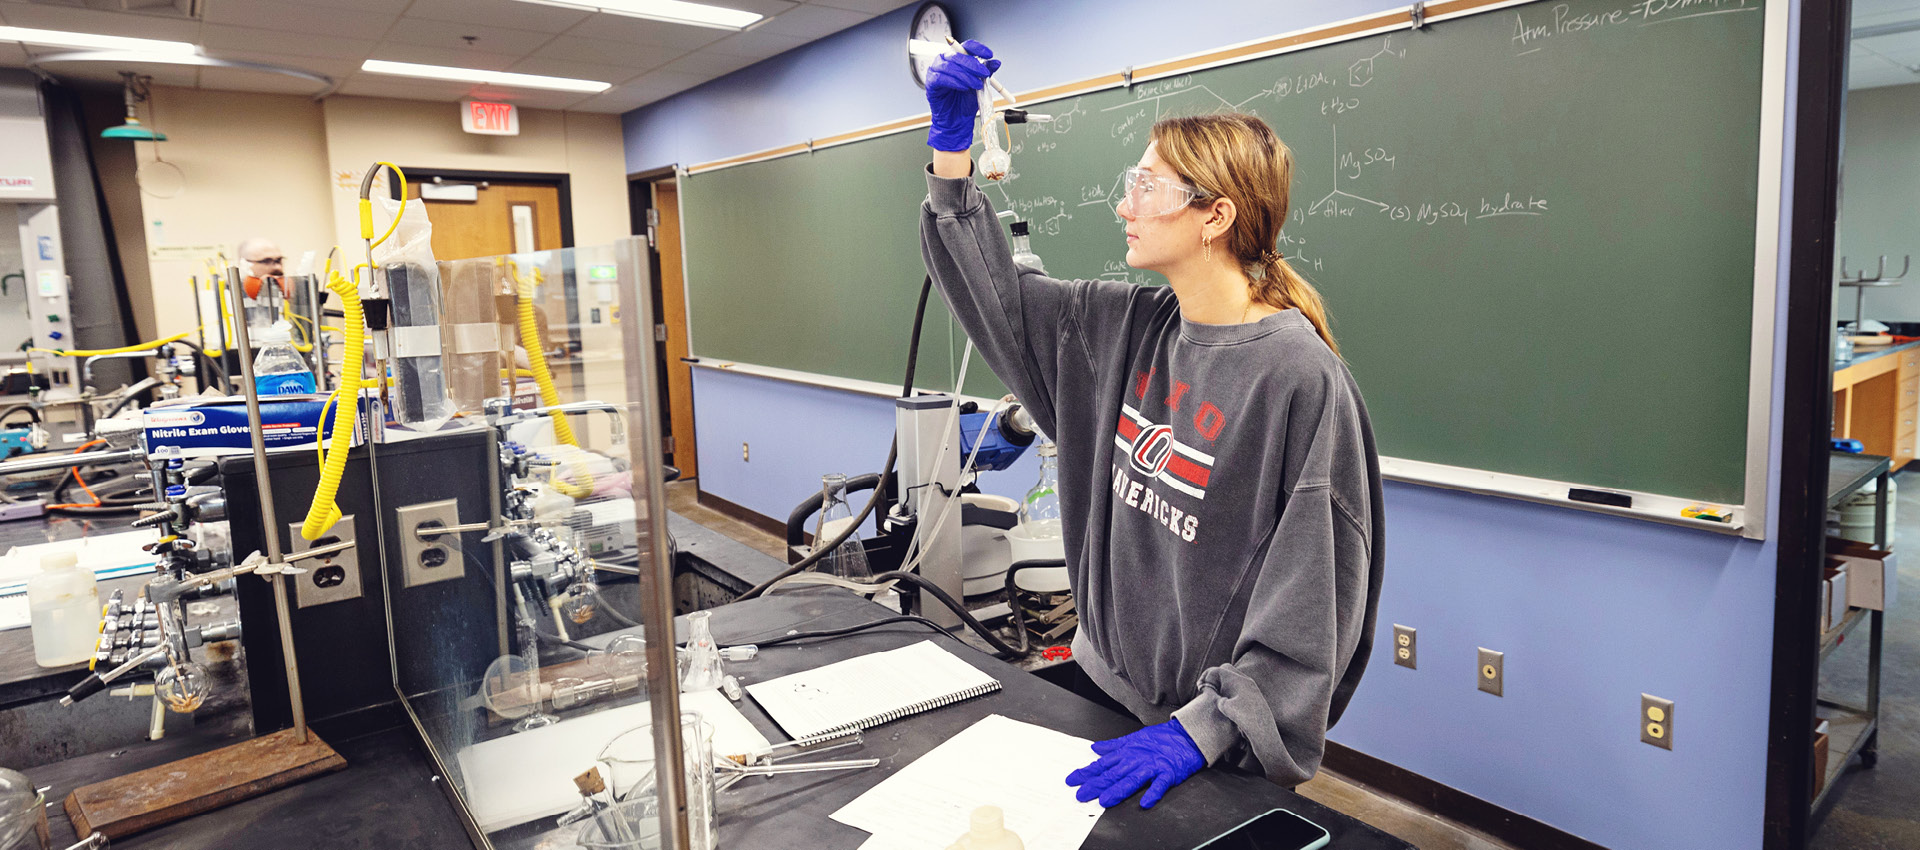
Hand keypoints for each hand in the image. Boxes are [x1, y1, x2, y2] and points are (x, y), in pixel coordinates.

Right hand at [925, 40, 1000, 151]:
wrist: (957, 120)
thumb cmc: (965, 101)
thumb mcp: (980, 85)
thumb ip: (986, 73)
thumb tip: (996, 62)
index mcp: (957, 58)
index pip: (966, 46)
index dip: (978, 49)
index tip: (989, 55)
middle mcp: (945, 61)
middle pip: (957, 54)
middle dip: (973, 64)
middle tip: (984, 73)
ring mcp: (936, 71)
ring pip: (949, 66)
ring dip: (965, 75)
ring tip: (976, 85)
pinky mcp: (931, 83)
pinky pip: (941, 78)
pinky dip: (954, 82)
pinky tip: (963, 88)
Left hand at [1064, 718, 1205, 808]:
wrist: (1186, 736)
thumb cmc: (1161, 739)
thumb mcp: (1134, 739)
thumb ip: (1114, 746)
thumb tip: (1095, 748)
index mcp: (1128, 753)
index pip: (1103, 764)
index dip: (1087, 772)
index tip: (1072, 780)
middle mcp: (1137, 760)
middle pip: (1114, 774)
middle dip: (1096, 784)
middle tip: (1082, 794)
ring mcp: (1153, 767)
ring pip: (1133, 779)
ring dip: (1119, 790)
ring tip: (1106, 800)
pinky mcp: (1168, 773)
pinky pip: (1160, 785)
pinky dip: (1153, 793)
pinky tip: (1145, 802)